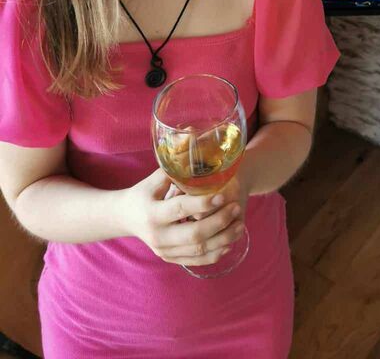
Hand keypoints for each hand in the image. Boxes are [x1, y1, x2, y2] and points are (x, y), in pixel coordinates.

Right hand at [120, 168, 244, 265]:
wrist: (125, 218)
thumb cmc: (144, 193)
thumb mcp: (155, 178)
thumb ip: (175, 163)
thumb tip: (193, 133)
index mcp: (152, 213)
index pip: (180, 209)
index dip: (202, 204)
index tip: (223, 195)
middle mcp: (157, 236)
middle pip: (193, 235)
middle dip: (219, 222)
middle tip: (236, 207)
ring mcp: (163, 251)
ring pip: (199, 251)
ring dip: (223, 239)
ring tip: (240, 225)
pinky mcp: (170, 258)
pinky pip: (197, 261)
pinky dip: (215, 253)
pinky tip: (230, 242)